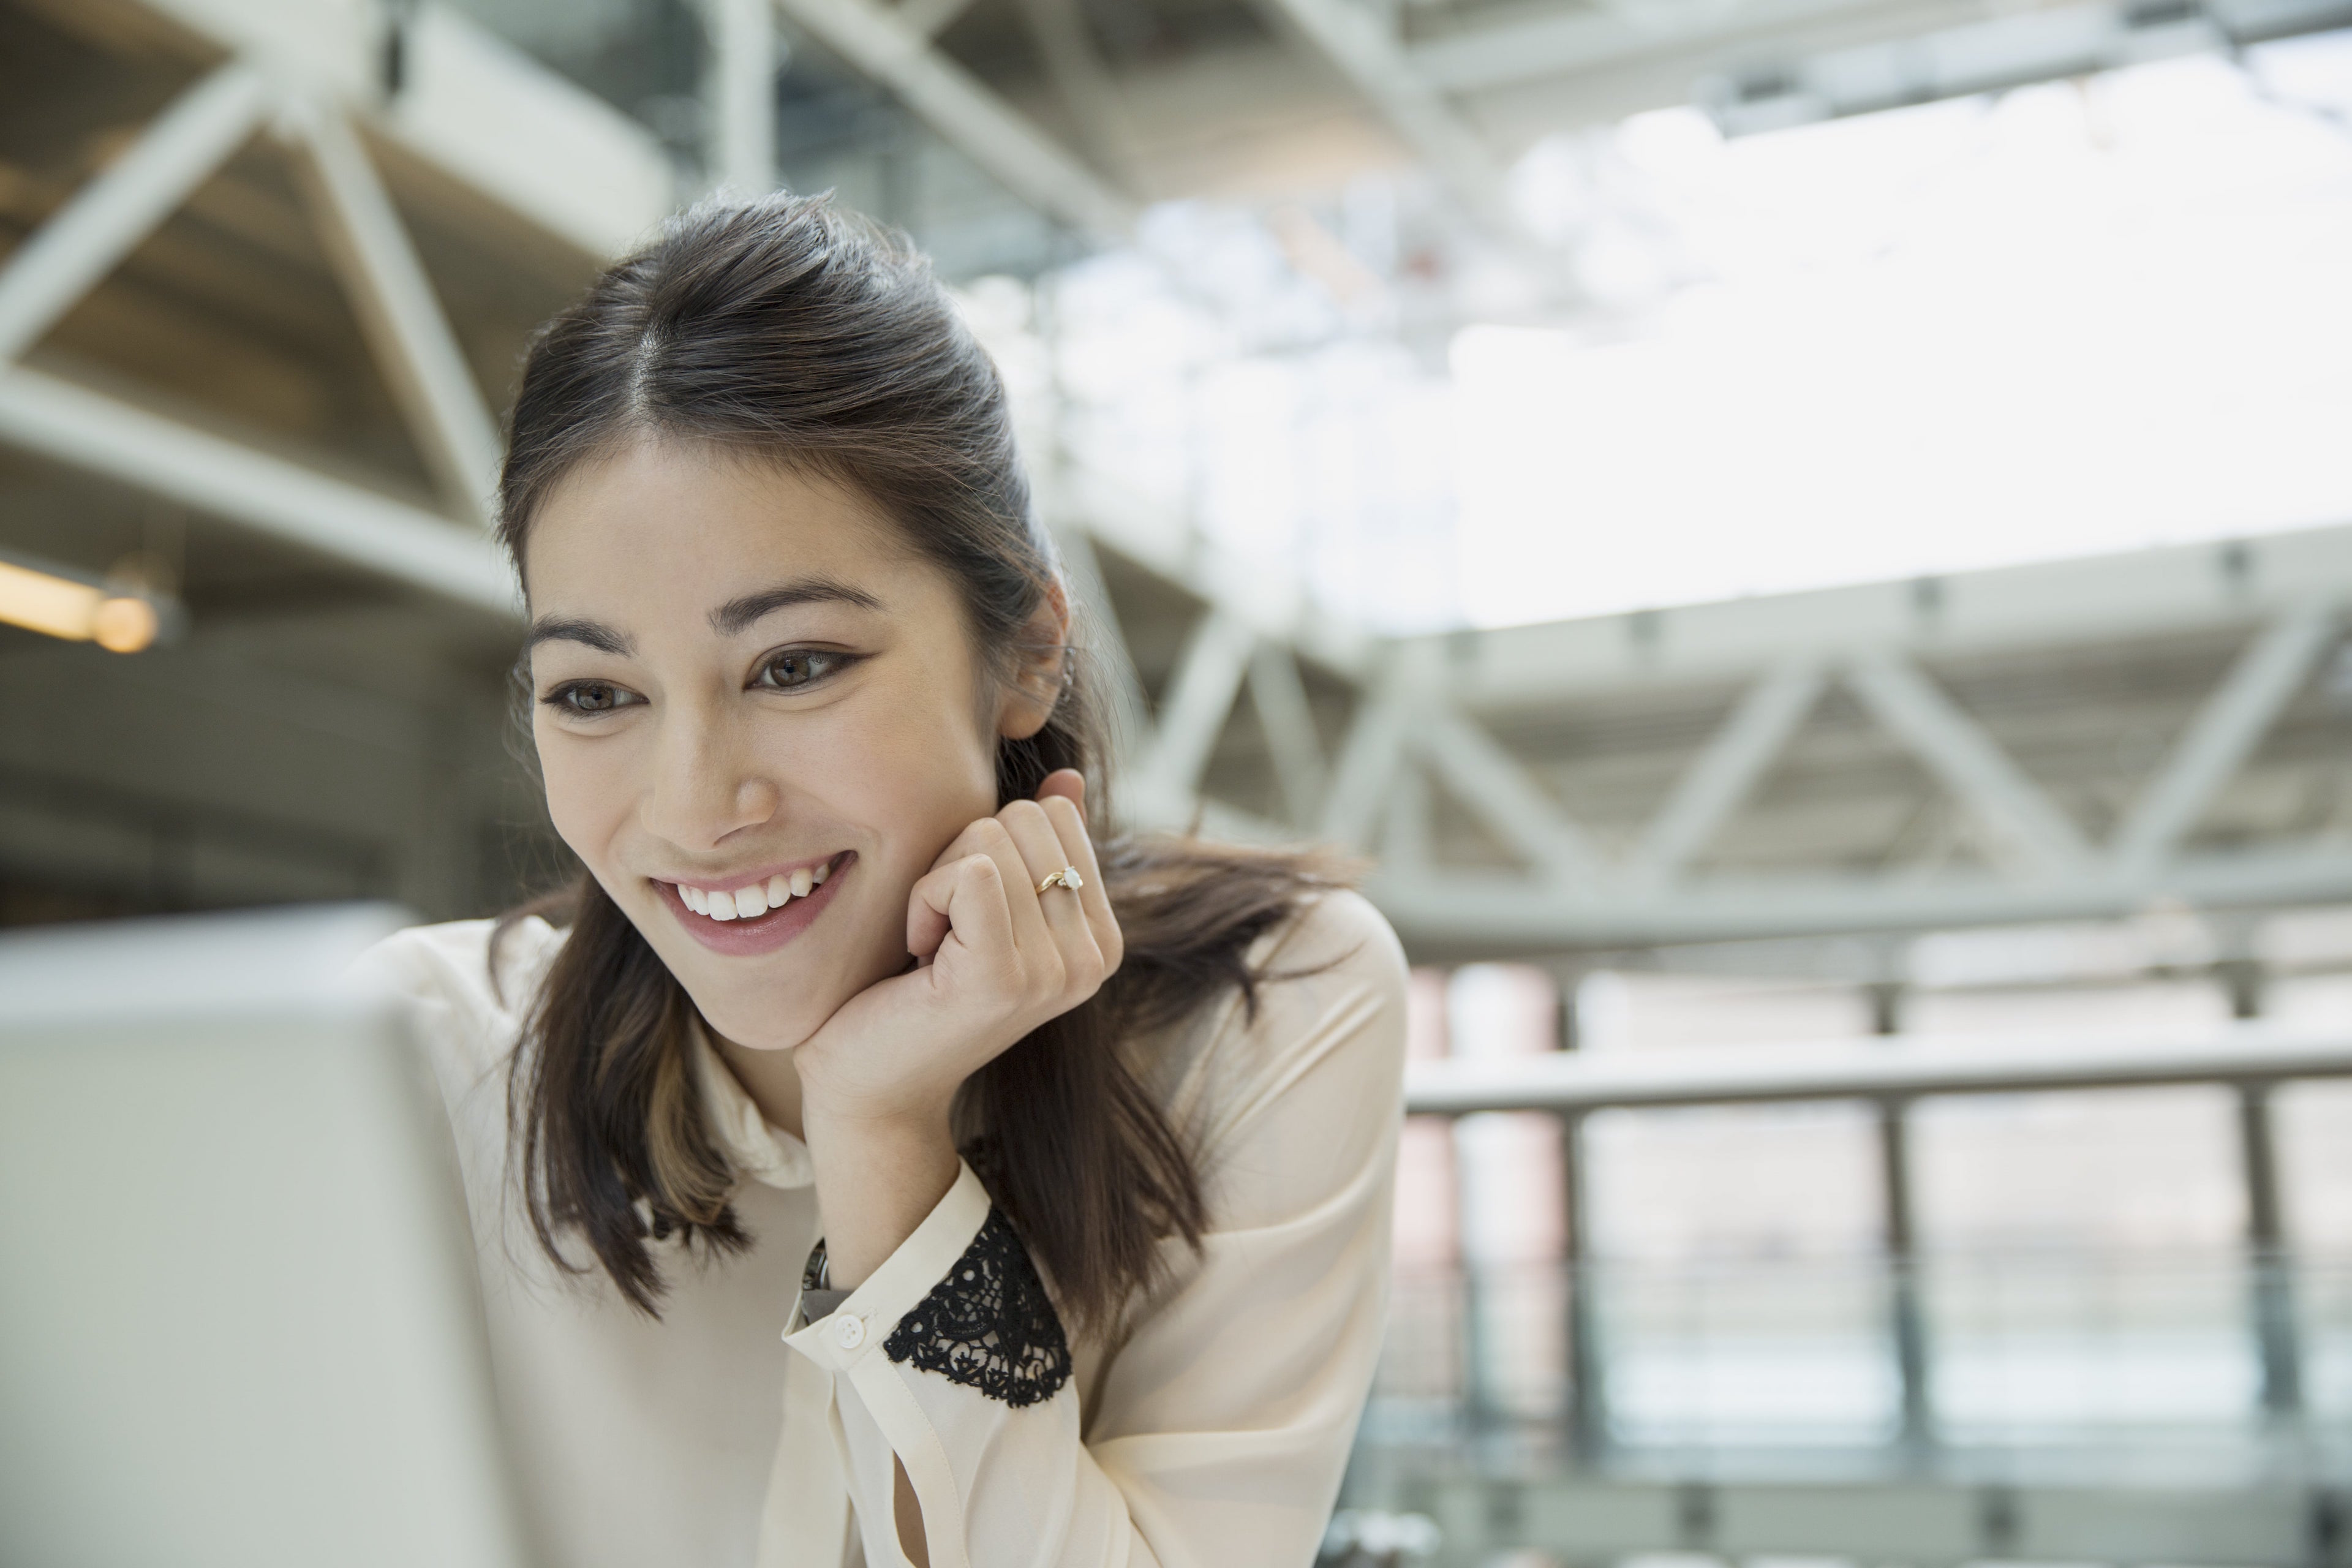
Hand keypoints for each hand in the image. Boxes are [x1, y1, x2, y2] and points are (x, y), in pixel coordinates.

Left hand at [792, 770, 1120, 1283]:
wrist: (871, 1085)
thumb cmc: (917, 990)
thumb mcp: (989, 909)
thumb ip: (1037, 849)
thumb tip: (1067, 780)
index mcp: (1102, 937)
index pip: (1055, 814)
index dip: (991, 846)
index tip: (970, 915)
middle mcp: (1094, 958)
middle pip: (1024, 818)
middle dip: (963, 857)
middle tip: (946, 932)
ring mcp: (1055, 971)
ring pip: (989, 839)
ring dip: (936, 883)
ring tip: (933, 947)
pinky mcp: (1002, 977)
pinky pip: (966, 871)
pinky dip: (924, 899)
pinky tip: (920, 952)